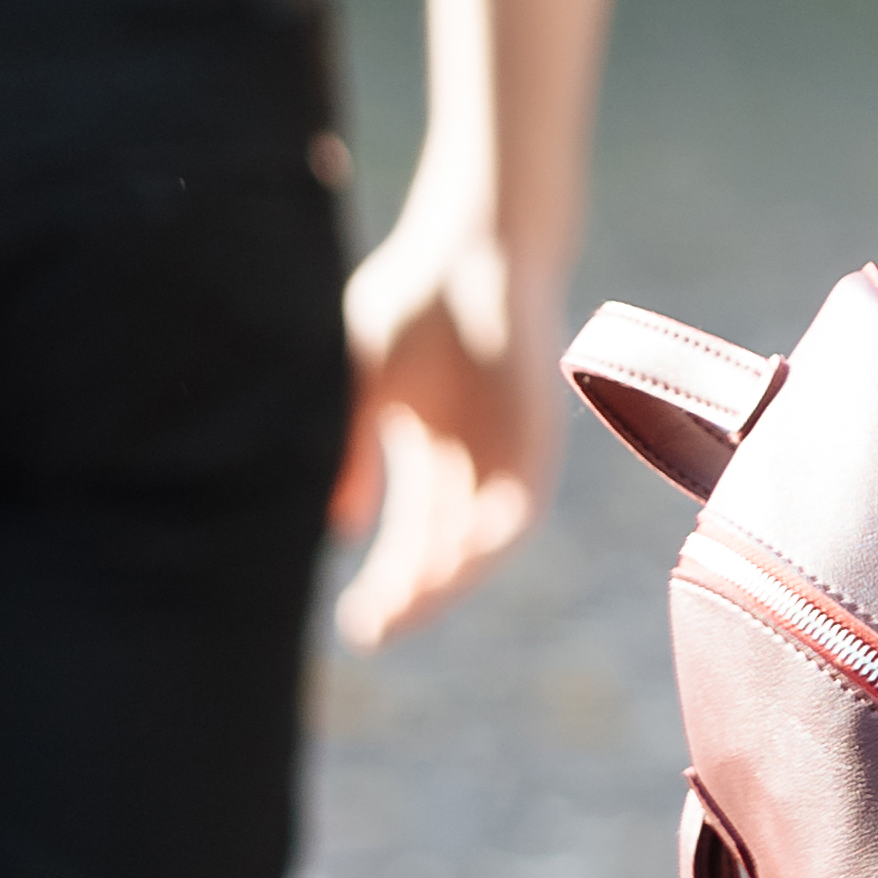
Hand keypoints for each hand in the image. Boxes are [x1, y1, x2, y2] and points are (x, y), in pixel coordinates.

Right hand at [335, 207, 560, 648]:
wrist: (475, 244)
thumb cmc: (413, 297)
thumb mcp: (361, 385)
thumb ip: (351, 452)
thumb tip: (339, 526)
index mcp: (430, 446)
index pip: (410, 531)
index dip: (384, 576)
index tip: (352, 620)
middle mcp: (471, 457)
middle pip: (441, 545)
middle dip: (408, 591)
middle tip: (370, 633)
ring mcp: (506, 448)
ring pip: (480, 536)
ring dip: (445, 579)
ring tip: (401, 613)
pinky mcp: (538, 436)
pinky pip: (518, 505)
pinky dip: (487, 540)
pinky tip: (451, 568)